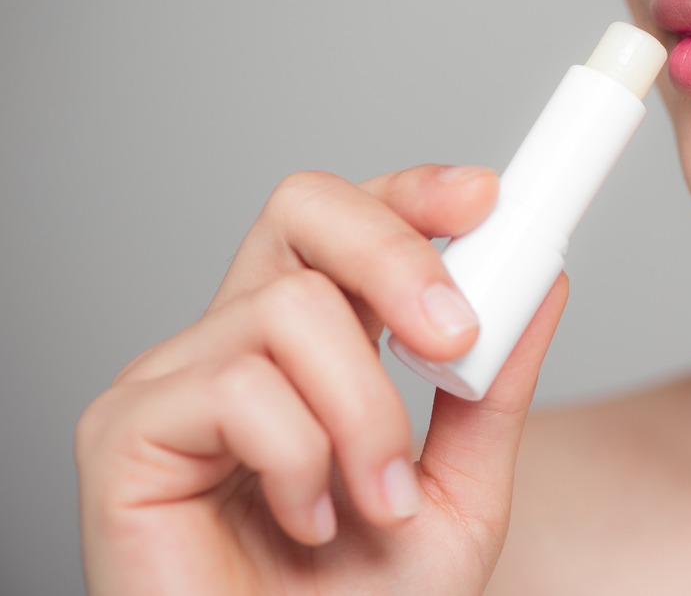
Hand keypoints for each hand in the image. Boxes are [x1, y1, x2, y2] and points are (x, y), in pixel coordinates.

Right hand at [76, 165, 568, 594]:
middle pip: (303, 209)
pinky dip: (302, 461)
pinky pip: (239, 389)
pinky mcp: (124, 431)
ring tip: (377, 499)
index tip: (486, 199)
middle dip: (395, 253)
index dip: (412, 193)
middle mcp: (239, 343)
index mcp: (313, 346)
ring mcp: (176, 380)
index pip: (348, 224)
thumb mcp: (461, 488)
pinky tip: (305, 519)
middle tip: (455, 337)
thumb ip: (494, 391)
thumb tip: (544, 285)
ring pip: (291, 310)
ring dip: (367, 415)